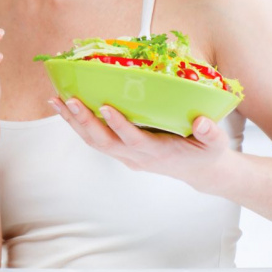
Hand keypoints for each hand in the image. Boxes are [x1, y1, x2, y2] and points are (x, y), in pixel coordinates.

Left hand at [50, 97, 231, 191]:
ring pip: (93, 141)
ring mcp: (125, 156)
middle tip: (70, 100)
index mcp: (158, 152)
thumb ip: (211, 133)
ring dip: (73, 122)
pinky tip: (64, 107)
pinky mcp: (120, 151)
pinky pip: (94, 138)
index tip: (105, 107)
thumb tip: (203, 123)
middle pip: (104, 142)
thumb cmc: (206, 153)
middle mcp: (136, 156)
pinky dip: (77, 124)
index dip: (119, 125)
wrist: (200, 172)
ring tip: (55, 100)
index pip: (134, 140)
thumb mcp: (215, 145)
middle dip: (85, 121)